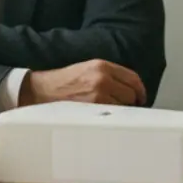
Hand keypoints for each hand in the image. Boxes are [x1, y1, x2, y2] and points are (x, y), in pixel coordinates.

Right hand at [21, 59, 146, 106]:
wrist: (41, 91)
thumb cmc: (62, 82)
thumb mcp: (86, 69)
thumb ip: (108, 75)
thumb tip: (128, 89)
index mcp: (101, 65)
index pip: (133, 78)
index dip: (139, 90)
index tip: (140, 97)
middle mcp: (102, 77)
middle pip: (131, 93)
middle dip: (131, 102)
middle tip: (125, 107)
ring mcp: (99, 93)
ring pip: (124, 106)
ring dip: (120, 110)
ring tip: (108, 111)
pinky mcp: (93, 107)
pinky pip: (113, 115)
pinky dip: (112, 117)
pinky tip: (103, 116)